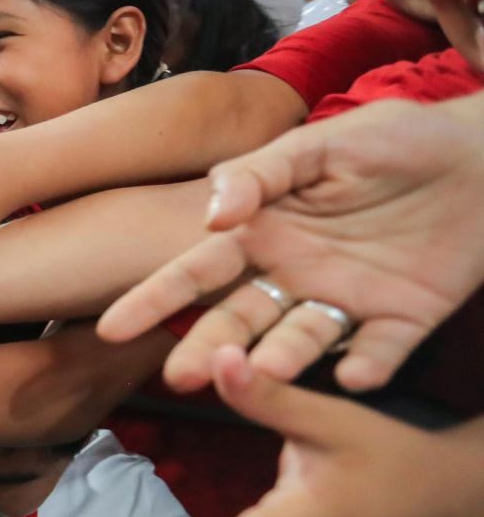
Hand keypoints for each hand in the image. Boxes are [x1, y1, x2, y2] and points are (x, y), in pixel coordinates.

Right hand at [98, 96, 483, 392]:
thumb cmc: (397, 139)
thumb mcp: (320, 144)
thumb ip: (260, 174)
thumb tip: (212, 214)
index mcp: (266, 232)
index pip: (198, 271)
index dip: (156, 299)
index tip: (114, 327)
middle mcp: (294, 273)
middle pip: (240, 321)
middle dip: (209, 351)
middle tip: (181, 377)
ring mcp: (346, 300)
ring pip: (299, 342)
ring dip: (280, 362)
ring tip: (262, 375)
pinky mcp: (403, 320)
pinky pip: (379, 352)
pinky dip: (367, 367)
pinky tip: (353, 374)